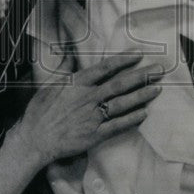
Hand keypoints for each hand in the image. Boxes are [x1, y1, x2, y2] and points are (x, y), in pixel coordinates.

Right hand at [14, 52, 161, 165]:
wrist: (34, 140)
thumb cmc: (39, 112)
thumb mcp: (48, 85)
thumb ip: (64, 70)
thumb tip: (70, 56)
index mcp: (77, 83)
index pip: (105, 68)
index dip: (123, 60)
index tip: (139, 54)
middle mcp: (88, 98)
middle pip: (120, 84)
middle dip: (141, 76)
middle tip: (159, 70)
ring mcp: (92, 117)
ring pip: (122, 104)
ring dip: (141, 96)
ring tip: (157, 89)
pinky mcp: (94, 135)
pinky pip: (118, 126)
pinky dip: (132, 120)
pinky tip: (144, 114)